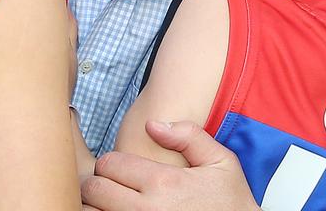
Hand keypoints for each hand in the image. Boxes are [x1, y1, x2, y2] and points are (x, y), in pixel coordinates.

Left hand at [81, 121, 256, 210]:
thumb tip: (153, 124)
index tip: (122, 169)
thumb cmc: (231, 203)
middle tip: (113, 185)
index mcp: (163, 182)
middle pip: (93, 189)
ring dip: (97, 206)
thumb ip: (189, 136)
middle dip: (99, 183)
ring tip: (114, 202)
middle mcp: (146, 209)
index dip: (112, 163)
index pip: (108, 164)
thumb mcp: (222, 163)